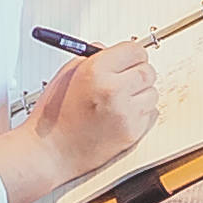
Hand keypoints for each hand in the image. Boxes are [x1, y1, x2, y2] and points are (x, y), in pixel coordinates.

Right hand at [2, 38, 161, 202]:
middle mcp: (113, 90)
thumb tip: (111, 50)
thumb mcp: (67, 76)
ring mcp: (125, 113)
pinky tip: (120, 116)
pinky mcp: (132, 132)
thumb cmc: (53, 117)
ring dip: (141, 94)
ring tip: (119, 102)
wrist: (50, 152)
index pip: (135, 50)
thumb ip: (92, 58)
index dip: (132, 54)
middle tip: (125, 80)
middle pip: (148, 70)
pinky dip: (141, 113)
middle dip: (138, 73)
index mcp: (95, 71)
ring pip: (152, 93)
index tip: (129, 59)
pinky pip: (150, 113)